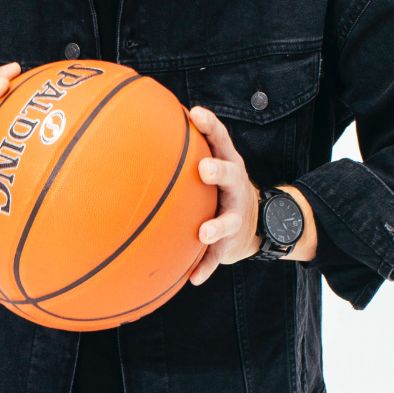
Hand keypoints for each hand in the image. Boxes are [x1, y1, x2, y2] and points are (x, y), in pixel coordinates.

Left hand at [187, 106, 316, 282]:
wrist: (256, 226)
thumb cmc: (219, 190)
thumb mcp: (211, 168)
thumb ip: (184, 151)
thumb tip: (137, 127)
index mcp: (228, 165)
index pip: (221, 140)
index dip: (211, 126)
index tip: (196, 114)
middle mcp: (236, 189)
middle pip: (231, 175)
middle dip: (218, 171)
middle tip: (204, 169)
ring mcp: (236, 217)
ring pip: (228, 221)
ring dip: (216, 227)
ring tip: (204, 232)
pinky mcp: (231, 245)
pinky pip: (217, 257)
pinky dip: (207, 267)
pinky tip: (194, 278)